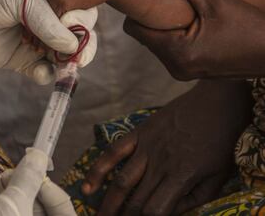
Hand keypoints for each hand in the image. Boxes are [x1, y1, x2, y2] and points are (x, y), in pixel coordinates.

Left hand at [0, 0, 96, 84]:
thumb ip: (48, 22)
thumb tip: (73, 46)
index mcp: (50, 1)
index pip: (80, 12)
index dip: (82, 22)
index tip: (70, 23)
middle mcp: (46, 22)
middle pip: (78, 37)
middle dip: (81, 48)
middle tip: (76, 58)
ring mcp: (35, 43)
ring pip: (63, 57)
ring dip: (66, 64)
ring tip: (61, 67)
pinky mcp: (21, 61)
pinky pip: (42, 72)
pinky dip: (45, 75)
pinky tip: (39, 73)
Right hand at [0, 169, 75, 215]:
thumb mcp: (12, 205)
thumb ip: (29, 178)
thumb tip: (40, 155)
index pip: (63, 212)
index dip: (52, 190)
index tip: (35, 172)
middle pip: (36, 206)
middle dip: (21, 186)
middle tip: (5, 175)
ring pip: (15, 208)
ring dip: (1, 190)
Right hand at [82, 81, 251, 214]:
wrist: (216, 102)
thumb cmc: (220, 141)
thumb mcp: (218, 176)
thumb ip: (195, 199)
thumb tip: (172, 214)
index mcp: (181, 176)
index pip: (155, 210)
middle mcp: (160, 164)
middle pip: (135, 200)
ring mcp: (146, 147)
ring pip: (121, 181)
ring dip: (108, 204)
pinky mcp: (138, 133)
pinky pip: (113, 153)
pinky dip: (98, 170)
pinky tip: (87, 187)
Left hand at [124, 0, 264, 80]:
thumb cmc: (247, 25)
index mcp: (176, 52)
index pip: (134, 29)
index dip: (137, 10)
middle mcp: (174, 67)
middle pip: (144, 37)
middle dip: (154, 18)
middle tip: (173, 3)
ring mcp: (181, 73)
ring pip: (157, 44)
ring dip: (165, 28)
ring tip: (187, 15)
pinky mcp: (189, 73)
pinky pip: (170, 52)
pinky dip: (176, 37)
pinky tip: (193, 27)